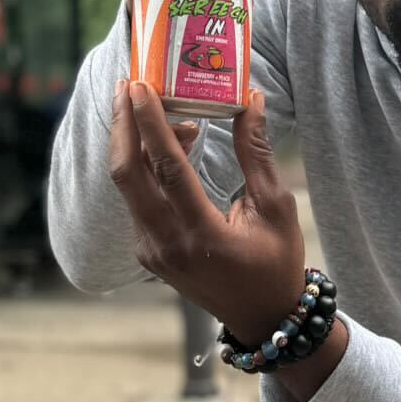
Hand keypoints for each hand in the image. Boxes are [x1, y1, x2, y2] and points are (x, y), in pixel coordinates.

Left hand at [110, 79, 306, 345]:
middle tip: (129, 84)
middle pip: (127, 173)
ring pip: (129, 186)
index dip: (150, 122)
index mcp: (202, 235)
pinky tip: (170, 148)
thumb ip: (256, 153)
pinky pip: (137, 200)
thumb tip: (250, 99)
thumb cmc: (277, 262)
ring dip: (138, 144)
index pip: (166, 168)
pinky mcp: (147, 253)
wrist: (262, 317)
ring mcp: (152, 252)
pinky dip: (147, 169)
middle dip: (124, 124)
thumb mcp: (276, 206)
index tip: (140, 84)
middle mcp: (168, 245)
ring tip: (163, 111)